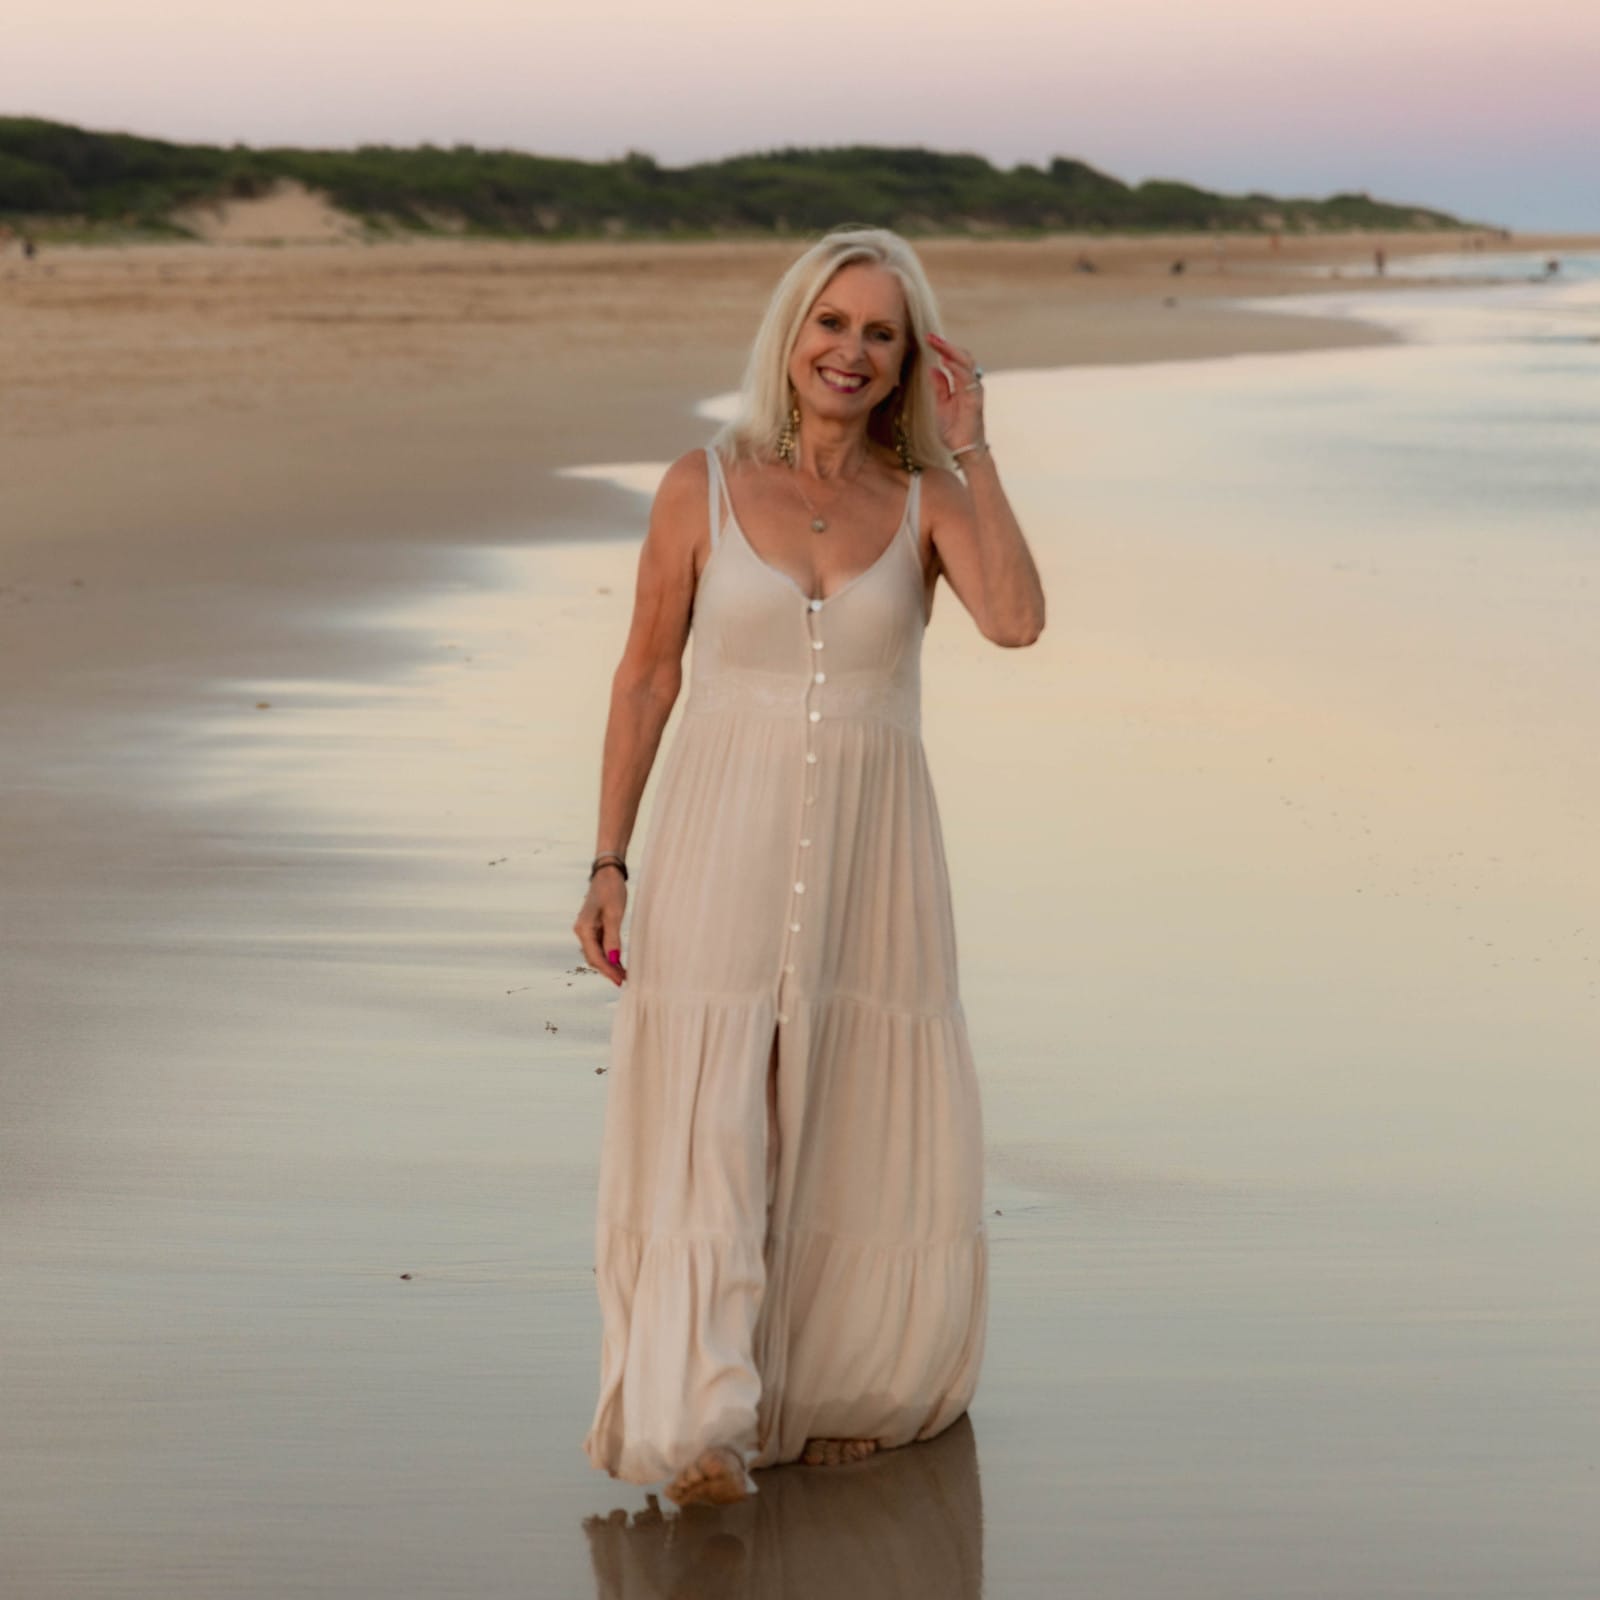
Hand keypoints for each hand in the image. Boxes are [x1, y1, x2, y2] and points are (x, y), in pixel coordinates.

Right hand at [574, 871, 627, 985]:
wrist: (607, 874)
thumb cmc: (611, 890)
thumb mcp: (614, 914)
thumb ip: (613, 938)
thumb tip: (613, 960)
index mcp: (583, 928)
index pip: (595, 957)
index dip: (608, 970)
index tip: (620, 981)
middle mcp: (581, 931)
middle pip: (593, 958)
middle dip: (608, 970)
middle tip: (624, 981)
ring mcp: (586, 929)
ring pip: (596, 953)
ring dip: (608, 964)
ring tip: (623, 974)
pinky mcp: (592, 927)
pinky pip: (599, 946)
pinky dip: (608, 955)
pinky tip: (619, 961)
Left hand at [924, 332, 984, 454]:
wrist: (964, 451)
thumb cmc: (954, 431)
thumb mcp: (941, 406)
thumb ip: (940, 387)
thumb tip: (933, 368)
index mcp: (962, 384)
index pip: (954, 360)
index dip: (943, 348)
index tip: (927, 339)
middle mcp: (970, 385)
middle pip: (962, 357)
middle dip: (946, 345)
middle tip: (930, 336)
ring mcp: (974, 392)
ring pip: (967, 364)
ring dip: (951, 352)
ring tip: (937, 343)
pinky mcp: (975, 401)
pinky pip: (968, 380)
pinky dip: (958, 369)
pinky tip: (946, 361)